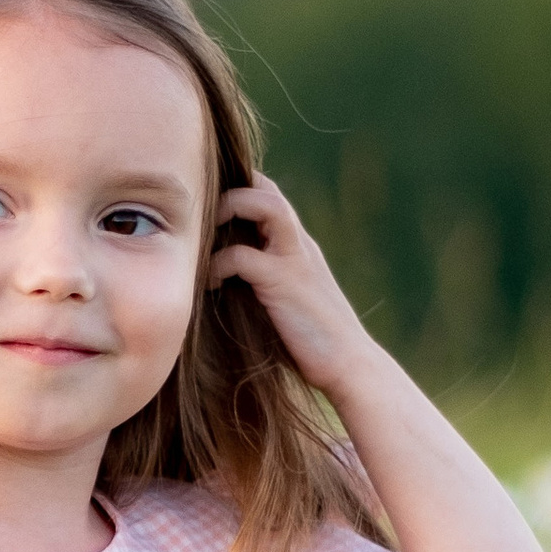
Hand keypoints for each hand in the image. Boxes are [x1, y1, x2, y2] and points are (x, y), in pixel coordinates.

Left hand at [209, 179, 375, 395]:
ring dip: (228, 208)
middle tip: (200, 221)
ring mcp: (294, 259)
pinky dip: (220, 264)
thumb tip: (223, 278)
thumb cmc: (313, 341)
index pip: (268, 193)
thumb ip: (264, 279)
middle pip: (266, 186)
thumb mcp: (287, 298)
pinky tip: (213, 284)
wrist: (350, 366)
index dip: (236, 189)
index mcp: (297, 244)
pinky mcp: (285, 282)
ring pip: (265, 202)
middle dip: (229, 189)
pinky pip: (243, 254)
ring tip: (204, 238)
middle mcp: (298, 242)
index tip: (207, 215)